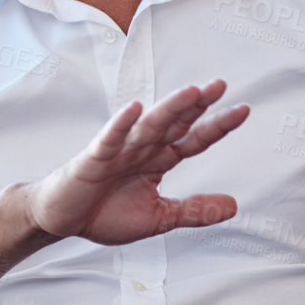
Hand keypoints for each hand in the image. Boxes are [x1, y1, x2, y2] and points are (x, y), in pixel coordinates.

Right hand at [24, 80, 249, 244]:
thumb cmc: (105, 212)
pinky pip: (109, 139)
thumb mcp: (159, 217)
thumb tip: (234, 206)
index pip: (193, 140)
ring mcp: (118, 150)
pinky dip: (121, 125)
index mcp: (158, 161)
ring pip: (148, 126)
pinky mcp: (93, 158)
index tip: (243, 110)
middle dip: (196, 105)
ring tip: (191, 93)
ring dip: (169, 109)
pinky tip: (135, 110)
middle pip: (174, 124)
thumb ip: (195, 211)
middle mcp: (141, 149)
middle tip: (220, 85)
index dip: (216, 126)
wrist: (62, 219)